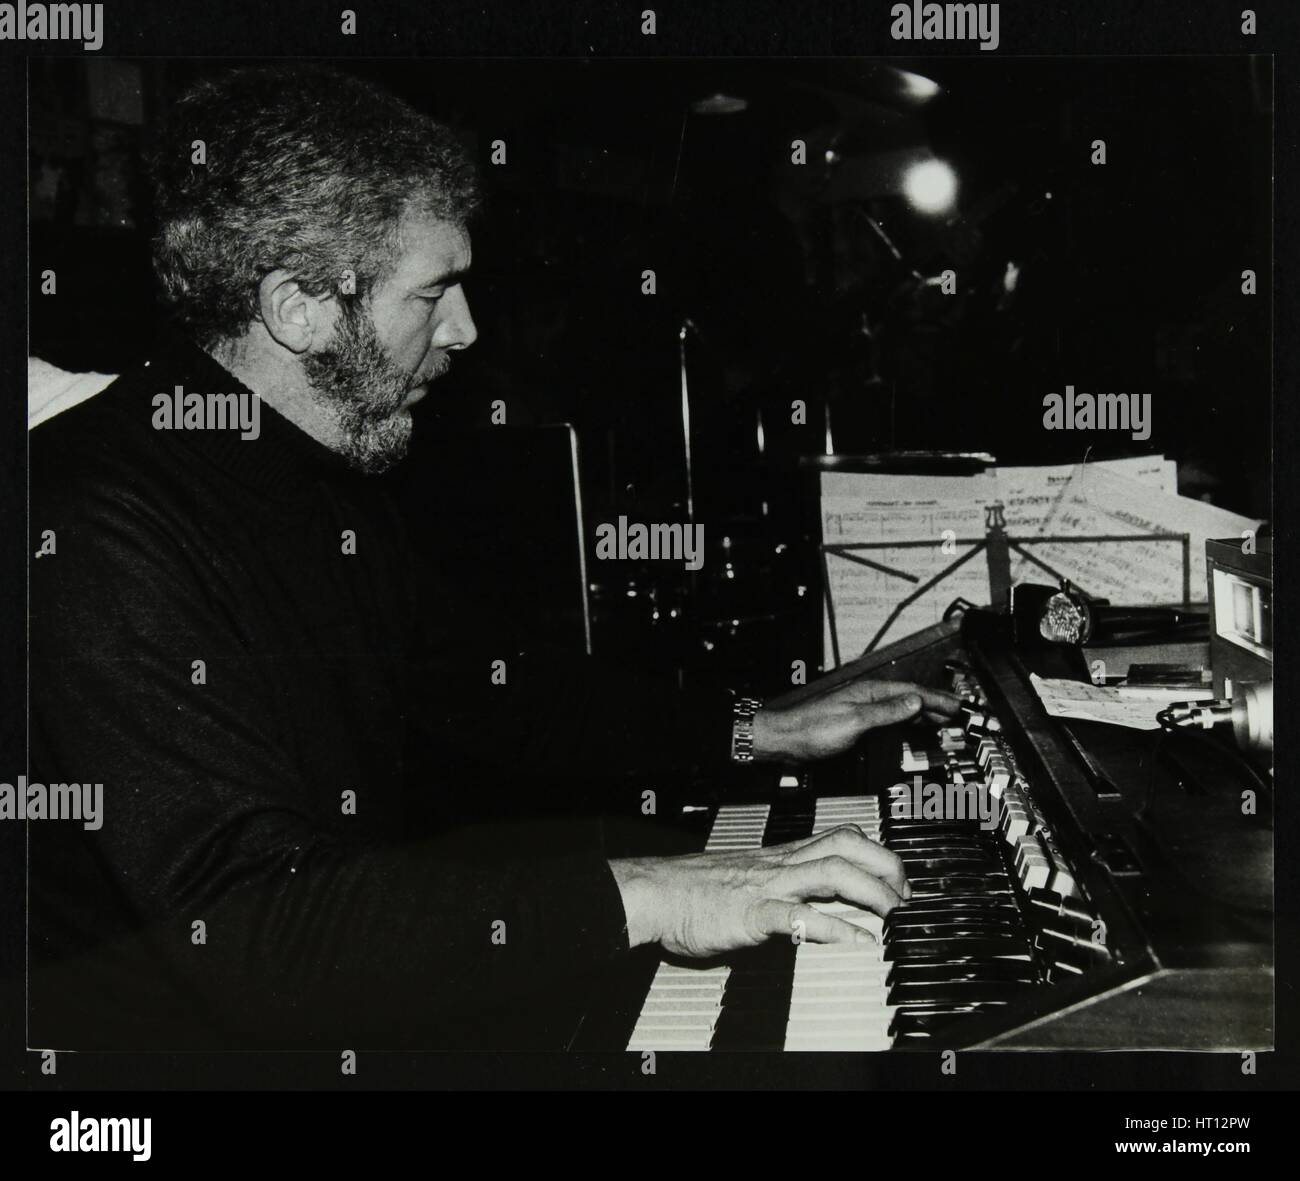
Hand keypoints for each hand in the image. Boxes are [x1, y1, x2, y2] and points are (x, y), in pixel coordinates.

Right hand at [609, 824, 910, 957]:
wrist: (654, 891)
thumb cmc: (693, 888)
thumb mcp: (747, 877)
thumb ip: (780, 886)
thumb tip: (809, 904)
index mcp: (781, 855)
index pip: (840, 837)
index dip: (877, 853)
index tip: (899, 878)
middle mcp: (781, 864)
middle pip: (847, 846)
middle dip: (886, 866)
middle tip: (906, 896)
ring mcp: (768, 886)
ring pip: (832, 873)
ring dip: (872, 893)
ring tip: (894, 915)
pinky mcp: (752, 913)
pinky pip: (799, 917)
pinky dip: (833, 928)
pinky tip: (855, 943)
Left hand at [751, 677, 960, 763]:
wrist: (787, 739)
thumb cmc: (814, 729)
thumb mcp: (856, 721)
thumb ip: (887, 711)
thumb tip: (915, 702)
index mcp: (871, 692)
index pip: (913, 693)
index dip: (937, 700)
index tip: (957, 706)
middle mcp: (868, 697)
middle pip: (909, 699)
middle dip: (935, 706)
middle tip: (957, 715)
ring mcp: (862, 708)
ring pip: (901, 709)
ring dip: (923, 715)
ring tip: (941, 721)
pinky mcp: (856, 722)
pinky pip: (890, 719)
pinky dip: (906, 723)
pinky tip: (910, 728)